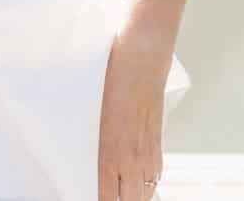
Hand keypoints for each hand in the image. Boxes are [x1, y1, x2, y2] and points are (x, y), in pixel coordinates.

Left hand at [97, 25, 171, 199]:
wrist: (141, 56)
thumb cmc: (113, 77)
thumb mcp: (91, 114)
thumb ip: (91, 145)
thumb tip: (85, 163)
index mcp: (110, 155)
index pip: (105, 198)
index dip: (99, 200)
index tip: (88, 196)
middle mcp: (131, 158)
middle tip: (107, 195)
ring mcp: (147, 151)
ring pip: (145, 192)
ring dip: (134, 197)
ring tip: (124, 195)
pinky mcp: (157, 141)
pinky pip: (156, 174)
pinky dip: (148, 184)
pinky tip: (141, 182)